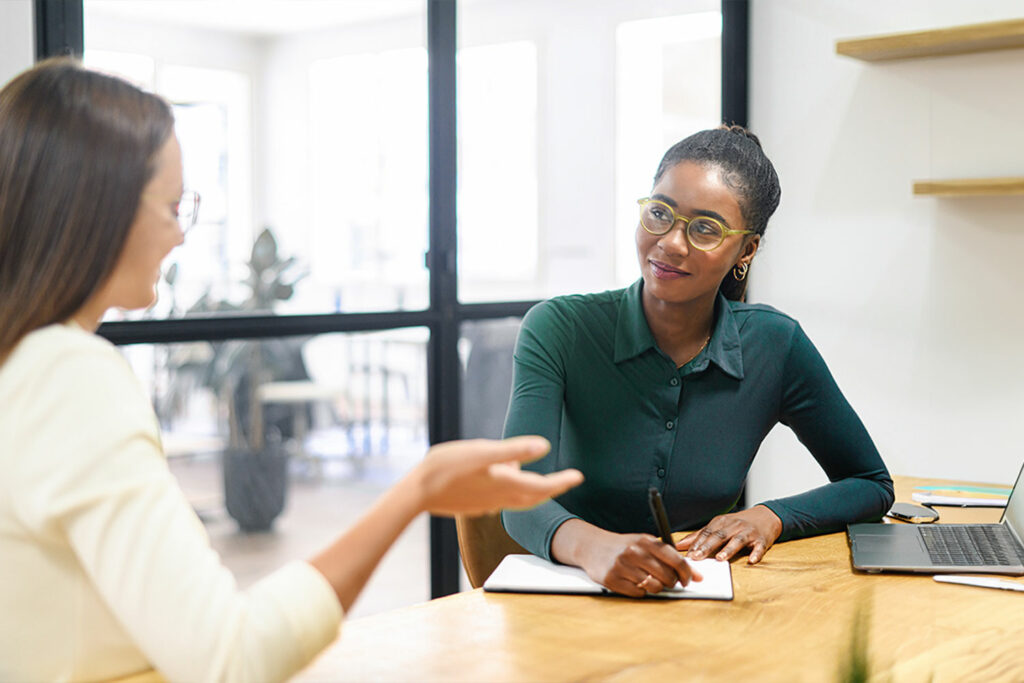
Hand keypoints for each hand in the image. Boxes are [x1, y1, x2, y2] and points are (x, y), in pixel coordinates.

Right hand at [414, 436, 582, 515]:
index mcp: (506, 484)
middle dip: (552, 489)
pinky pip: (503, 501)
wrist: (417, 493)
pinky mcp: (475, 505)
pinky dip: (514, 493)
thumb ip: (514, 449)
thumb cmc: (447, 467)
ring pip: (519, 500)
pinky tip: (505, 482)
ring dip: (533, 491)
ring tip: (539, 478)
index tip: (579, 476)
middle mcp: (500, 498)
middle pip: (534, 497)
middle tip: (568, 480)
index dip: (563, 481)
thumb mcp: (482, 451)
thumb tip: (545, 446)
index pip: (543, 486)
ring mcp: (487, 504)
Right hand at [574, 528, 701, 597]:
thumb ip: (670, 557)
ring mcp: (622, 566)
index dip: (687, 573)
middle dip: (671, 582)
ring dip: (656, 587)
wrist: (592, 546)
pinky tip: (634, 582)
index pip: (676, 560)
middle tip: (667, 581)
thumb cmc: (624, 546)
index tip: (689, 580)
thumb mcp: (645, 544)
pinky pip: (638, 594)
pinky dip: (640, 591)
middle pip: (667, 576)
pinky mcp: (612, 580)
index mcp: (645, 540)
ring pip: (654, 587)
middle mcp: (634, 552)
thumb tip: (697, 576)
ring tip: (648, 580)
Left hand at [677, 505, 782, 563]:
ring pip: (737, 540)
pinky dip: (756, 553)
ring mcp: (748, 532)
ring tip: (719, 558)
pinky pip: (759, 547)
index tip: (687, 555)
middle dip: (707, 547)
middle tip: (697, 557)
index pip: (706, 533)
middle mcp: (734, 526)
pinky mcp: (761, 540)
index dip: (696, 544)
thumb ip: (699, 536)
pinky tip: (751, 560)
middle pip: (719, 536)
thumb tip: (679, 545)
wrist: (765, 517)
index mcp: (721, 522)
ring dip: (728, 549)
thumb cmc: (738, 524)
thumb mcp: (719, 526)